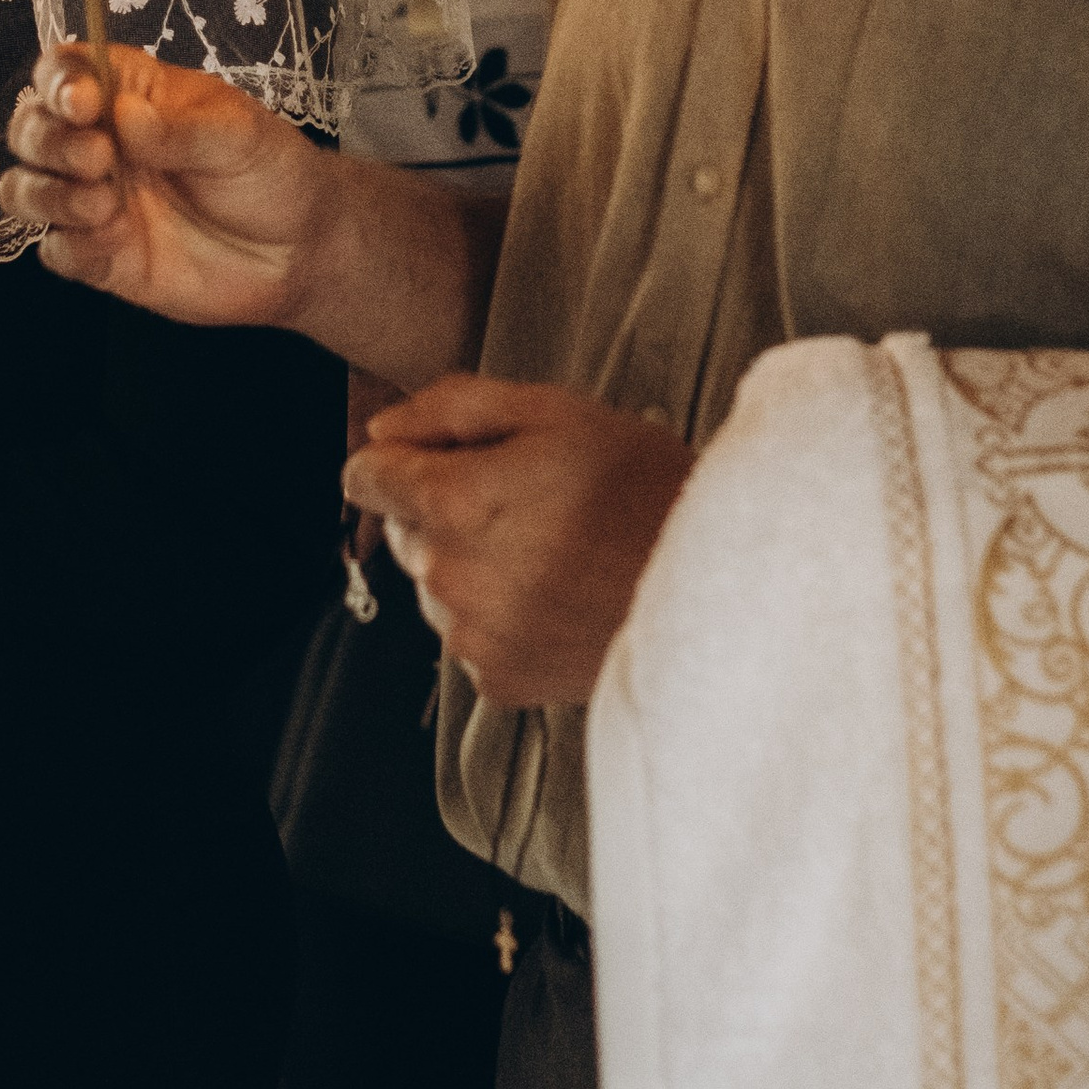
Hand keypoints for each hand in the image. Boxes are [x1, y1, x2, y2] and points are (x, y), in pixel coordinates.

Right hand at [1, 45, 331, 333]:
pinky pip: (56, 251)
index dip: (58, 82)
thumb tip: (123, 113)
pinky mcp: (101, 257)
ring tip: (104, 202)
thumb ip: (180, 128)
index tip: (84, 102)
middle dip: (49, 140)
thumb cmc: (271, 170)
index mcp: (127, 93)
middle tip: (101, 156)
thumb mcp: (239, 135)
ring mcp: (94, 201)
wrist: (300, 251)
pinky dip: (69, 245)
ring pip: (24, 190)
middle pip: (30, 128)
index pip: (64, 72)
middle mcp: (98, 142)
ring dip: (47, 193)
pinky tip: (110, 241)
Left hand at [344, 378, 689, 705]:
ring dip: (475, 565)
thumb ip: (452, 408)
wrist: (720, 592)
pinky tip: (559, 596)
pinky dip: (502, 616)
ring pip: (438, 586)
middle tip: (530, 501)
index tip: (437, 457)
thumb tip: (384, 429)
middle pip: (406, 531)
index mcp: (456, 501)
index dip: (401, 458)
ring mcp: (473, 634)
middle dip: (447, 510)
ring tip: (557, 552)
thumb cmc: (647, 494)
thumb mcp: (556, 412)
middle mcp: (451, 575)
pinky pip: (472, 636)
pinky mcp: (499, 680)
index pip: (367, 477)